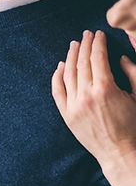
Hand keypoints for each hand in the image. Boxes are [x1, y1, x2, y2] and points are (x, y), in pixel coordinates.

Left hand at [52, 30, 135, 173]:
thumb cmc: (133, 124)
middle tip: (85, 35)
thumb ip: (133, 73)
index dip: (97, 43)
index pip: (97, 58)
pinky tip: (60, 66)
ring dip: (70, 57)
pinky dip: (57, 77)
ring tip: (73, 45)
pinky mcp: (66, 115)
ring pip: (67, 75)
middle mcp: (86, 95)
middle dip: (84, 45)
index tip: (98, 34)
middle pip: (81, 63)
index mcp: (105, 88)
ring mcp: (73, 106)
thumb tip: (120, 57)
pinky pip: (57, 92)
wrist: (119, 152)